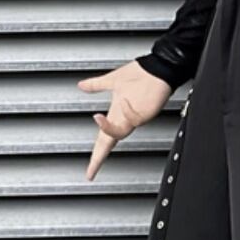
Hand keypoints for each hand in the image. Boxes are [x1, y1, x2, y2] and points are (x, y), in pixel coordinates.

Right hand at [78, 60, 172, 179]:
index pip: (103, 139)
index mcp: (116, 115)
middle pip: (108, 143)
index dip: (96, 157)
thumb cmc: (140, 74)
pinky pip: (134, 119)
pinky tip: (125, 101)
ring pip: (120, 133)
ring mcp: (136, 118)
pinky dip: (127, 111)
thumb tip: (81, 85)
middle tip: (91, 171)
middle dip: (99, 157)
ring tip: (99, 116)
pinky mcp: (146, 113)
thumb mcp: (112, 80)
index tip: (89, 172)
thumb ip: (95, 85)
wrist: (158, 68)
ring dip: (109, 127)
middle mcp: (125, 119)